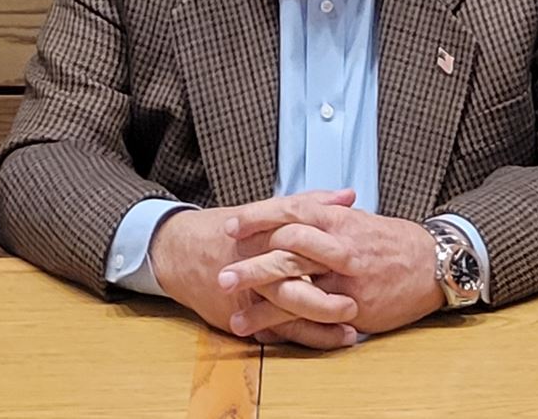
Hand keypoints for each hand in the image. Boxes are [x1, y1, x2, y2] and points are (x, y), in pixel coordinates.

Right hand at [149, 192, 359, 347]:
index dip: (329, 248)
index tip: (358, 256)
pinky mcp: (244, 315)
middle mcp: (256, 262)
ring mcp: (249, 292)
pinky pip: (280, 331)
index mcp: (264, 232)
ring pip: (287, 310)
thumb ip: (310, 204)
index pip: (299, 239)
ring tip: (352, 327)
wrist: (179, 251)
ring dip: (322, 321)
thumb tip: (348, 197)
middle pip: (293, 278)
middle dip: (326, 293)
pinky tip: (333, 339)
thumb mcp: (268, 211)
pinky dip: (308, 337)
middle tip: (357, 300)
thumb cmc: (229, 230)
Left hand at [235, 198, 447, 337]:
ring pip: (297, 290)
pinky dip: (289, 327)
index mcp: (338, 219)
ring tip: (236, 314)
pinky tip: (269, 334)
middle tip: (223, 273)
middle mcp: (340, 248)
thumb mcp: (358, 218)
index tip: (230, 226)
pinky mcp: (354, 308)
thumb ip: (325, 213)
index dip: (257, 219)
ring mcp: (346, 281)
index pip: (289, 213)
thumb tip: (293, 208)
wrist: (433, 264)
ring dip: (262, 304)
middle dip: (251, 265)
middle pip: (286, 253)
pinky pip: (316, 318)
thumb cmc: (393, 240)